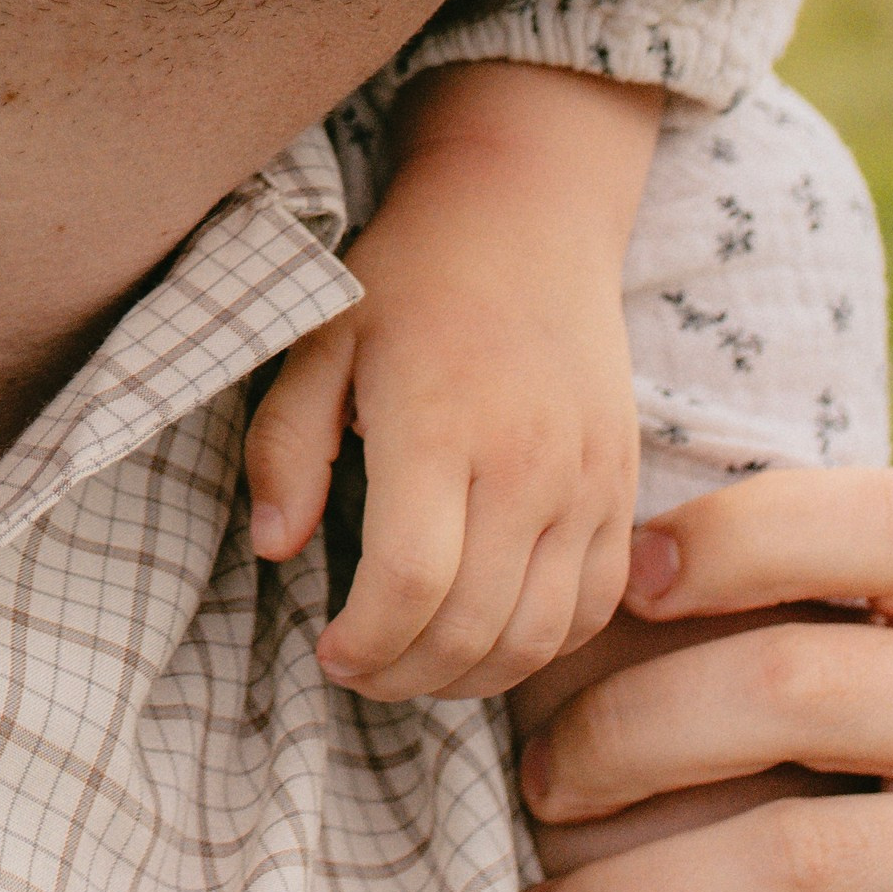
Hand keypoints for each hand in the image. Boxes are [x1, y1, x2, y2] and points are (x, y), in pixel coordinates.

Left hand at [249, 85, 646, 700]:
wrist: (527, 213)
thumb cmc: (410, 275)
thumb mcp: (323, 336)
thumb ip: (285, 442)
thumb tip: (272, 548)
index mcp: (439, 424)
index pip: (410, 585)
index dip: (364, 645)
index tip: (327, 649)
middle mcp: (526, 462)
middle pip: (473, 628)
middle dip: (404, 676)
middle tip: (361, 669)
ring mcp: (586, 480)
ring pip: (540, 637)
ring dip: (472, 678)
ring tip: (416, 664)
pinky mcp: (620, 486)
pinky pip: (596, 607)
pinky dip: (543, 648)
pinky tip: (487, 636)